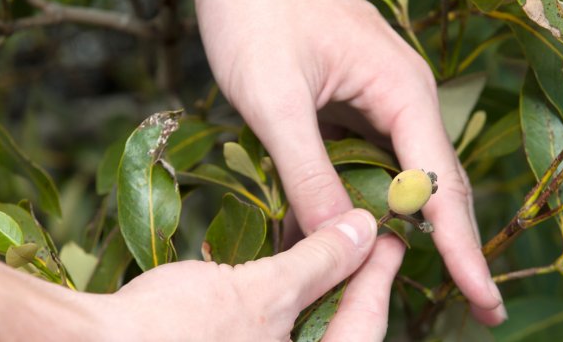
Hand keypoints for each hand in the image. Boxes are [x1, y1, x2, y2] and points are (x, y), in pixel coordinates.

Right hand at [0, 209, 404, 340]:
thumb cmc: (173, 331)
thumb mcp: (259, 291)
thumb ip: (317, 263)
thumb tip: (363, 231)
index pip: (364, 326)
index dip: (379, 276)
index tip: (389, 236)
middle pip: (341, 330)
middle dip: (355, 283)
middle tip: (366, 237)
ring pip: (306, 329)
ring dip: (320, 287)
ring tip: (331, 243)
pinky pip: (274, 331)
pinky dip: (284, 300)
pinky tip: (282, 267)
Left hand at [194, 0, 505, 324]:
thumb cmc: (256, 14)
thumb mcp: (275, 98)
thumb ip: (307, 170)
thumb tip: (339, 238)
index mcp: (400, 92)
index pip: (441, 184)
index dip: (461, 246)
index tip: (483, 296)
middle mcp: (401, 100)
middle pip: (434, 186)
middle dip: (452, 246)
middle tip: (477, 306)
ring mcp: (378, 103)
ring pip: (399, 179)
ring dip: (401, 229)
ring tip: (416, 280)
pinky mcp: (351, 107)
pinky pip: (364, 163)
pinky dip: (359, 201)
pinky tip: (348, 232)